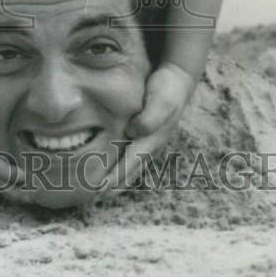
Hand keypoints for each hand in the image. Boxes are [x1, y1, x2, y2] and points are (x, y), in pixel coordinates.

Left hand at [96, 61, 196, 196]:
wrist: (179, 79)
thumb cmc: (167, 90)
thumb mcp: (160, 101)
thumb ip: (149, 118)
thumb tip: (132, 132)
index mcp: (152, 139)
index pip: (130, 162)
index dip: (116, 176)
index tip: (100, 189)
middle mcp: (152, 144)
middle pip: (132, 170)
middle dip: (116, 184)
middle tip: (96, 196)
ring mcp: (152, 141)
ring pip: (134, 166)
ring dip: (120, 179)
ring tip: (105, 190)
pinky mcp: (149, 135)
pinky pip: (135, 156)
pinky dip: (125, 166)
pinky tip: (117, 168)